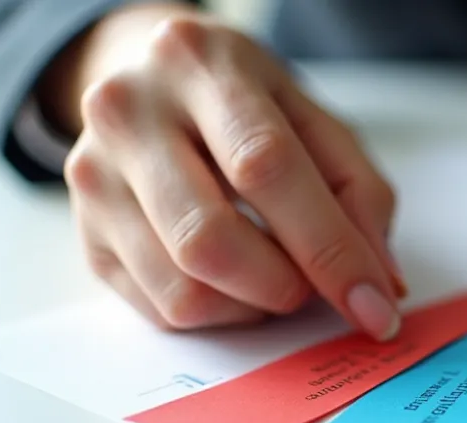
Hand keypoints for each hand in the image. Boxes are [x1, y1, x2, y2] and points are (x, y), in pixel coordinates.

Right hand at [46, 5, 405, 337]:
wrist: (154, 86)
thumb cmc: (249, 109)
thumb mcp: (317, 124)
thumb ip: (361, 196)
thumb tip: (380, 285)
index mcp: (198, 65)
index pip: (266, 167)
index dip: (329, 248)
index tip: (375, 304)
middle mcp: (128, 113)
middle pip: (208, 239)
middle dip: (284, 286)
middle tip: (316, 286)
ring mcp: (94, 176)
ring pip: (182, 289)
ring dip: (254, 306)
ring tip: (278, 275)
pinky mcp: (86, 235)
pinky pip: (163, 309)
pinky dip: (221, 313)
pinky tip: (238, 280)